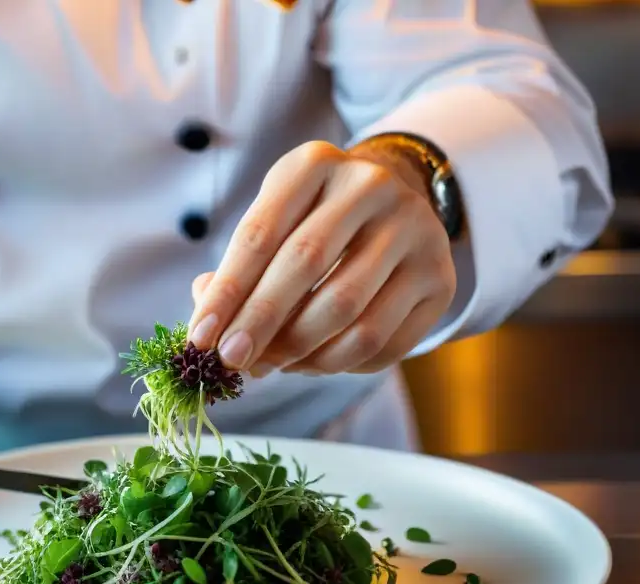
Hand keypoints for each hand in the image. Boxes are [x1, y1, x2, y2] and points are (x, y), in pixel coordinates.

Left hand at [188, 140, 455, 375]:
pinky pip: (382, 341)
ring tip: (270, 365)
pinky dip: (339, 364)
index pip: (260, 234)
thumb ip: (236, 271)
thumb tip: (209, 323)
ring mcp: (414, 230)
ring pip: (348, 311)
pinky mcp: (439, 278)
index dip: (227, 292)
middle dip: (259, 324)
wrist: (393, 207)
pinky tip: (313, 364)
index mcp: (314, 163)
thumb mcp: (271, 223)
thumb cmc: (311, 223)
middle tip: (232, 360)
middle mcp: (370, 186)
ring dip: (299, 351)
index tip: (199, 338)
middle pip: (305, 266)